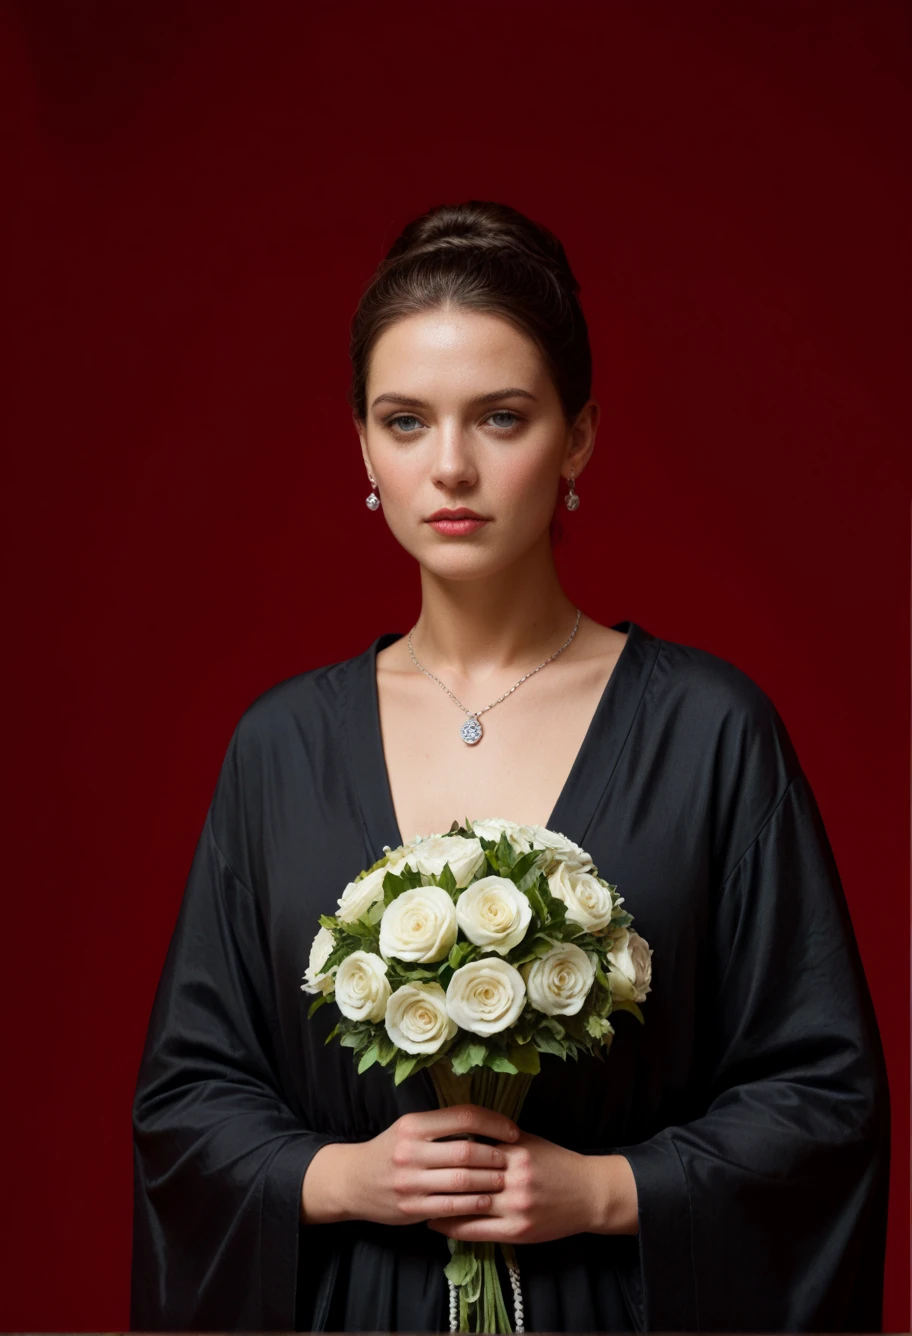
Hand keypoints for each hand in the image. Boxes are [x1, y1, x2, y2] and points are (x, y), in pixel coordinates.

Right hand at [343, 1103, 518, 1227]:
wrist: (352, 1181)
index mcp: (413, 1125)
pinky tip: (487, 1202)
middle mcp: (411, 1151)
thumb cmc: (389, 1151)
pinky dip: (474, 1204)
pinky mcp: (412, 1208)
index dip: (494, 1123)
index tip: (512, 1131)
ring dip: (490, 1181)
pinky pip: (451, 1207)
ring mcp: (411, 1182)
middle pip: (467, 1151)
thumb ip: (441, 1126)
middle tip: (512, 1159)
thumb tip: (486, 1124)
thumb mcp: (409, 1128)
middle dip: (496, 1155)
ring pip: (462, 1180)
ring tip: (505, 1180)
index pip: (463, 1117)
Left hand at [425, 1128, 622, 1243]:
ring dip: (438, 1204)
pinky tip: (436, 1224)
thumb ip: (498, 1137)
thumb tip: (462, 1130)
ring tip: (414, 1201)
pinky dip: (453, 1227)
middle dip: (435, 1177)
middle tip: (406, 1176)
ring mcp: (516, 1207)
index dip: (443, 1152)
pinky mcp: (518, 1231)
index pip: (472, 1149)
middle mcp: (515, 1178)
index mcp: (515, 1152)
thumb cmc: (556, 1163)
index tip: (420, 1151)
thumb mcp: (529, 1142)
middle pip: (466, 1177)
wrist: (589, 1193)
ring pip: (467, 1205)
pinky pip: (478, 1230)